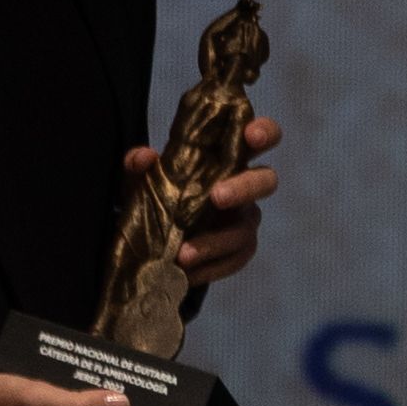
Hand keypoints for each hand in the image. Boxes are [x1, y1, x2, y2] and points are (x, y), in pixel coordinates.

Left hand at [137, 115, 281, 288]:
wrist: (152, 236)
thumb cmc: (159, 194)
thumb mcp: (142, 179)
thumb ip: (140, 166)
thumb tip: (142, 157)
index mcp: (228, 158)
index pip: (258, 138)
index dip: (264, 132)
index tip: (252, 136)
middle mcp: (245, 186)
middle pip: (266, 181)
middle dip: (245, 187)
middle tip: (217, 197)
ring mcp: (245, 220)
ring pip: (245, 229)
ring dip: (216, 241)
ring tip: (183, 255)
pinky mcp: (240, 250)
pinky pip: (235, 259)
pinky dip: (211, 267)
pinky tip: (187, 273)